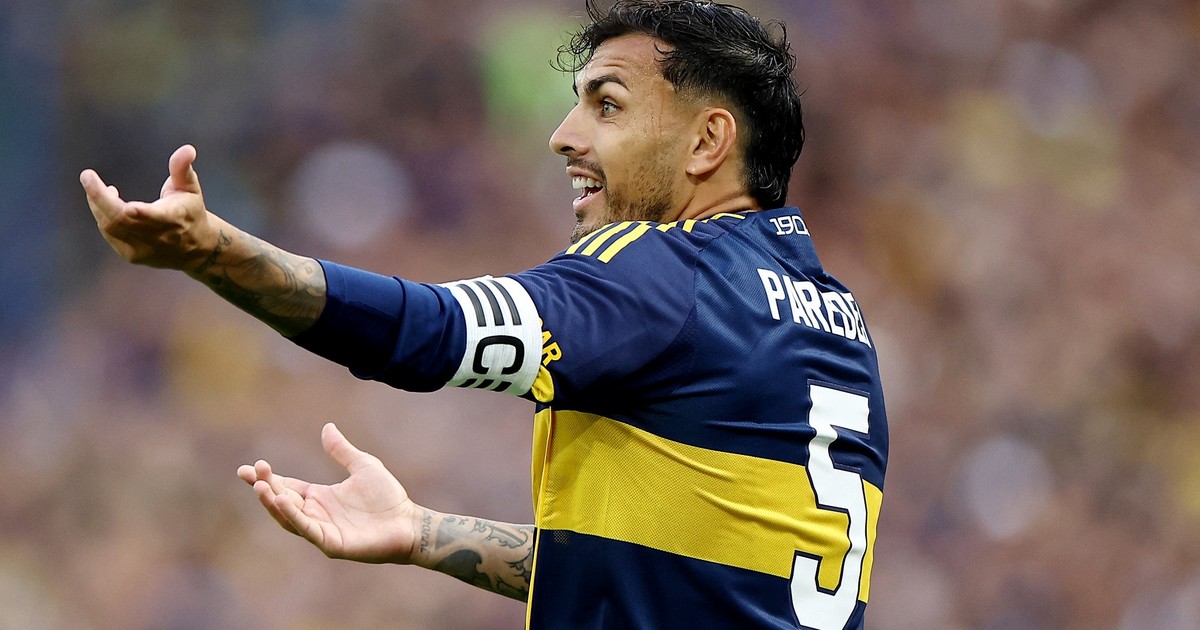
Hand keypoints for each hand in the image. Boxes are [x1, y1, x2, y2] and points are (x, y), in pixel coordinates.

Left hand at [81, 144, 221, 269]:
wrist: (196, 249)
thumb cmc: (191, 211)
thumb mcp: (190, 188)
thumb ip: (182, 169)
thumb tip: (187, 149)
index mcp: (175, 219)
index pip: (154, 218)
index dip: (139, 212)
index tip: (120, 198)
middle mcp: (158, 238)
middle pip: (121, 220)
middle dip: (100, 197)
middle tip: (87, 176)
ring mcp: (144, 250)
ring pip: (110, 227)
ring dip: (98, 204)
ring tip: (96, 186)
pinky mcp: (133, 256)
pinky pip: (109, 234)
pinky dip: (103, 216)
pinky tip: (107, 203)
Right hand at [237, 423, 421, 563]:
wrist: (408, 521)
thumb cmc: (387, 497)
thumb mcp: (363, 466)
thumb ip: (342, 450)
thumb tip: (327, 427)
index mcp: (319, 497)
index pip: (286, 486)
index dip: (267, 478)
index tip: (248, 467)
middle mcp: (316, 514)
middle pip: (282, 501)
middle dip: (265, 487)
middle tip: (253, 471)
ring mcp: (321, 530)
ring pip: (289, 517)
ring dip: (273, 503)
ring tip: (260, 486)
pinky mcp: (330, 543)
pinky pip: (307, 529)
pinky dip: (293, 516)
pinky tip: (282, 501)